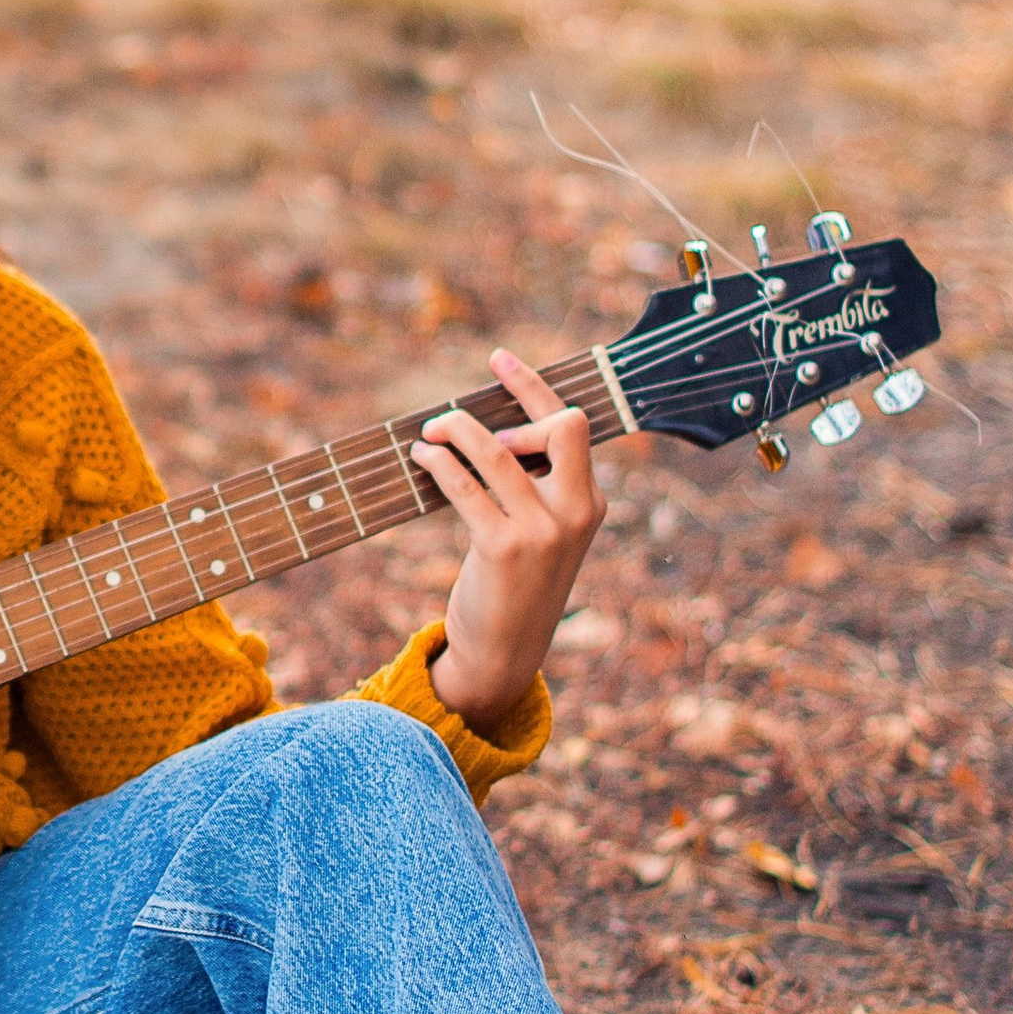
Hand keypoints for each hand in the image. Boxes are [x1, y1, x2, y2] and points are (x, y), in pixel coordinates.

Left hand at [409, 349, 604, 728]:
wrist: (504, 654)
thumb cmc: (515, 585)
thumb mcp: (542, 534)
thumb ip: (535, 486)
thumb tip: (489, 430)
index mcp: (590, 502)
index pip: (572, 426)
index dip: (533, 387)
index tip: (498, 360)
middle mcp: (575, 512)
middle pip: (563, 426)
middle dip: (515, 402)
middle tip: (461, 416)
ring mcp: (543, 531)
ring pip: (498, 452)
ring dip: (456, 431)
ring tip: (429, 432)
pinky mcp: (503, 548)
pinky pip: (467, 486)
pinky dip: (439, 463)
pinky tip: (422, 459)